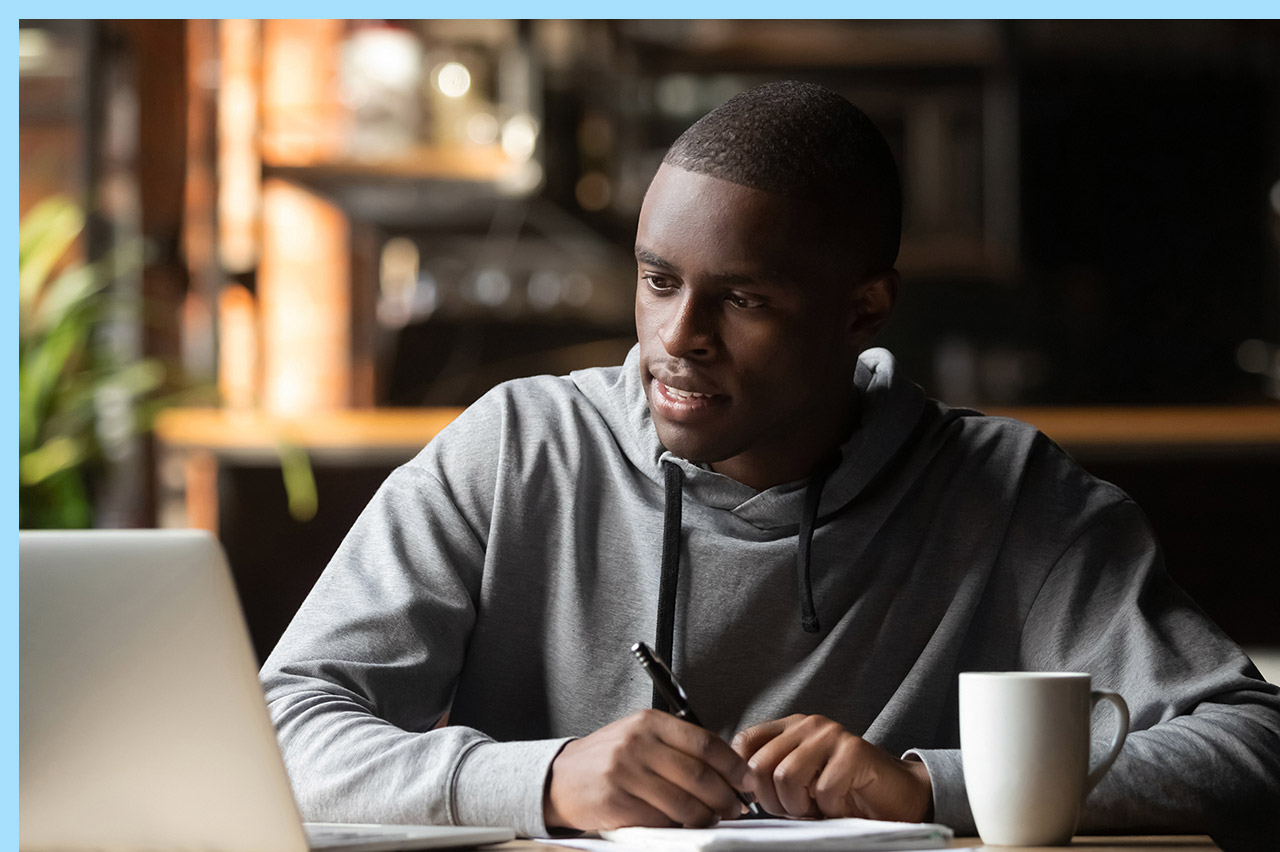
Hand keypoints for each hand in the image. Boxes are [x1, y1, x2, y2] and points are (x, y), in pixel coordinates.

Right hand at [544, 709, 749, 830]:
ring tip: (711, 818)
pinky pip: (660, 820)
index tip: (747, 780)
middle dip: (725, 796)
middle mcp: (638, 744)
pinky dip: (677, 826)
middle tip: (736, 807)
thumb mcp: (641, 737)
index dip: (733, 765)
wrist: (560, 778)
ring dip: (705, 817)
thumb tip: (727, 769)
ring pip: (683, 803)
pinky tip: (681, 823)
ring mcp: (625, 773)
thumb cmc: (609, 758)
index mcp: (650, 722)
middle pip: (699, 775)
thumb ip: (680, 746)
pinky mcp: (617, 802)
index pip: (705, 743)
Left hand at [732, 714, 932, 821]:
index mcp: (790, 728)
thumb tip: (736, 788)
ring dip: (800, 807)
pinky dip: (829, 810)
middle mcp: (808, 725)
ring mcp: (831, 735)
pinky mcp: (854, 752)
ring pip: (786, 777)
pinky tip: (840, 806)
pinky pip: (822, 791)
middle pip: (760, 765)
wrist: (897, 796)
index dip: (745, 777)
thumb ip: (770, 776)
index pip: (744, 742)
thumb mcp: (799, 782)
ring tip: (817, 808)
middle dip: (773, 801)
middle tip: (797, 810)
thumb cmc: (844, 793)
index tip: (759, 799)